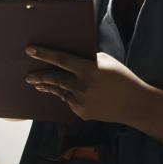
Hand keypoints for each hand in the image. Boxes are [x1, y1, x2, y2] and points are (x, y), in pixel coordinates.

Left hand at [25, 47, 149, 124]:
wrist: (135, 105)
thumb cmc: (121, 77)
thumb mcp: (105, 61)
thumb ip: (87, 59)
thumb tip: (68, 56)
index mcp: (88, 69)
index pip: (61, 59)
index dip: (44, 54)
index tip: (29, 50)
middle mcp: (82, 86)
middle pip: (54, 79)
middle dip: (39, 76)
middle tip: (28, 75)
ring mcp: (81, 102)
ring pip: (59, 91)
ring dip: (48, 87)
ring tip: (37, 83)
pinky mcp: (82, 113)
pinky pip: (69, 102)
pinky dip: (67, 96)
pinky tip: (67, 93)